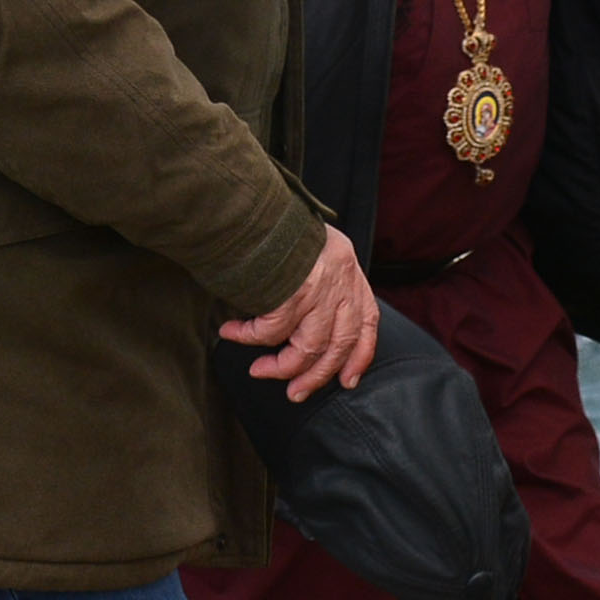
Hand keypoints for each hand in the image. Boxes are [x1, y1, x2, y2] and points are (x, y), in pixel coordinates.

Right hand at [220, 226, 378, 402]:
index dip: (360, 356)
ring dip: (281, 367)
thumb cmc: (281, 228)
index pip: (367, 323)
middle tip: (295, 393)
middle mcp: (340, 285)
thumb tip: (311, 322)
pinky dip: (249, 337)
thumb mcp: (319, 248)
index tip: (348, 381)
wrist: (258, 205)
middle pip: (337, 346)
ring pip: (306, 348)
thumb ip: (324, 281)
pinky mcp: (290, 293)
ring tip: (260, 371)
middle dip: (316, 376)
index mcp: (350, 274)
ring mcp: (317, 291)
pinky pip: (270, 331)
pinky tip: (232, 333)